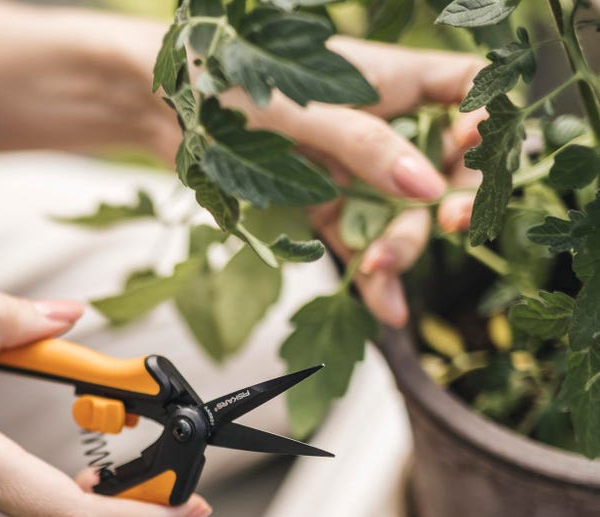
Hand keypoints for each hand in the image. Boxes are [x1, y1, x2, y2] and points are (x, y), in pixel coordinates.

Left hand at [239, 40, 485, 325]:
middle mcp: (379, 125)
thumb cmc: (228, 81)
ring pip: (400, 215)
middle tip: (449, 223)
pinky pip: (359, 242)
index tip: (471, 147)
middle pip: (441, 167)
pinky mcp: (324, 205)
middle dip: (449, 200)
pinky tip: (387, 305)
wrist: (164, 108)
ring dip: (402, 247)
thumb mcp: (302, 109)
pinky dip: (371, 274)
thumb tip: (425, 185)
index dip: (484, 119)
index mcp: (388, 78)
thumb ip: (364, 145)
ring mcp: (353, 169)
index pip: (466, 89)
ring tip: (382, 271)